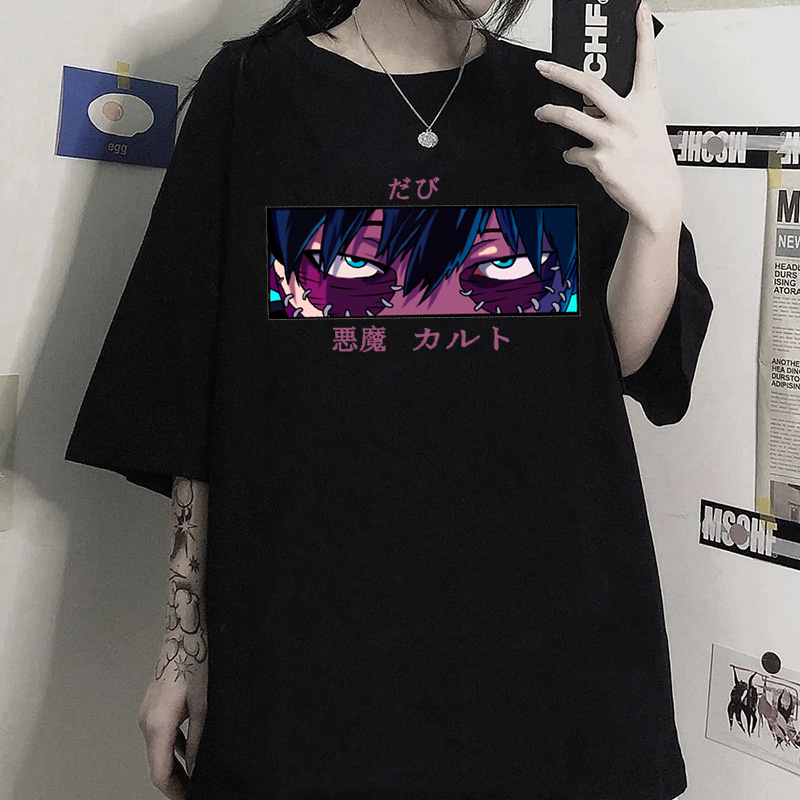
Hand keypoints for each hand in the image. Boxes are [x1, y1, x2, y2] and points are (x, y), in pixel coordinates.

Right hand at [137, 642, 207, 798]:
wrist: (181, 639)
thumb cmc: (194, 667)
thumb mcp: (202, 707)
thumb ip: (198, 741)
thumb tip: (196, 767)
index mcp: (158, 725)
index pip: (160, 772)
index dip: (174, 790)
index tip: (188, 797)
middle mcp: (146, 723)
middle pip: (156, 763)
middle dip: (174, 780)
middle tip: (193, 789)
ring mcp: (145, 715)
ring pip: (157, 750)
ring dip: (172, 765)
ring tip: (193, 775)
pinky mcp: (150, 708)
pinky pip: (158, 735)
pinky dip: (170, 748)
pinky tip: (187, 752)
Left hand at [533, 1, 681, 232]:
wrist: (657, 198)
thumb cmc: (652, 162)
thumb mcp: (650, 126)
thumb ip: (628, 109)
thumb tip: (597, 103)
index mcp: (647, 104)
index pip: (647, 62)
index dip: (643, 35)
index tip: (639, 10)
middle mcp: (629, 117)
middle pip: (590, 84)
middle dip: (561, 72)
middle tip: (543, 66)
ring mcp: (613, 138)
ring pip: (571, 117)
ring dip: (550, 112)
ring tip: (541, 112)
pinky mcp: (600, 161)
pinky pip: (574, 152)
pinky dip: (570, 154)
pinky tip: (574, 156)